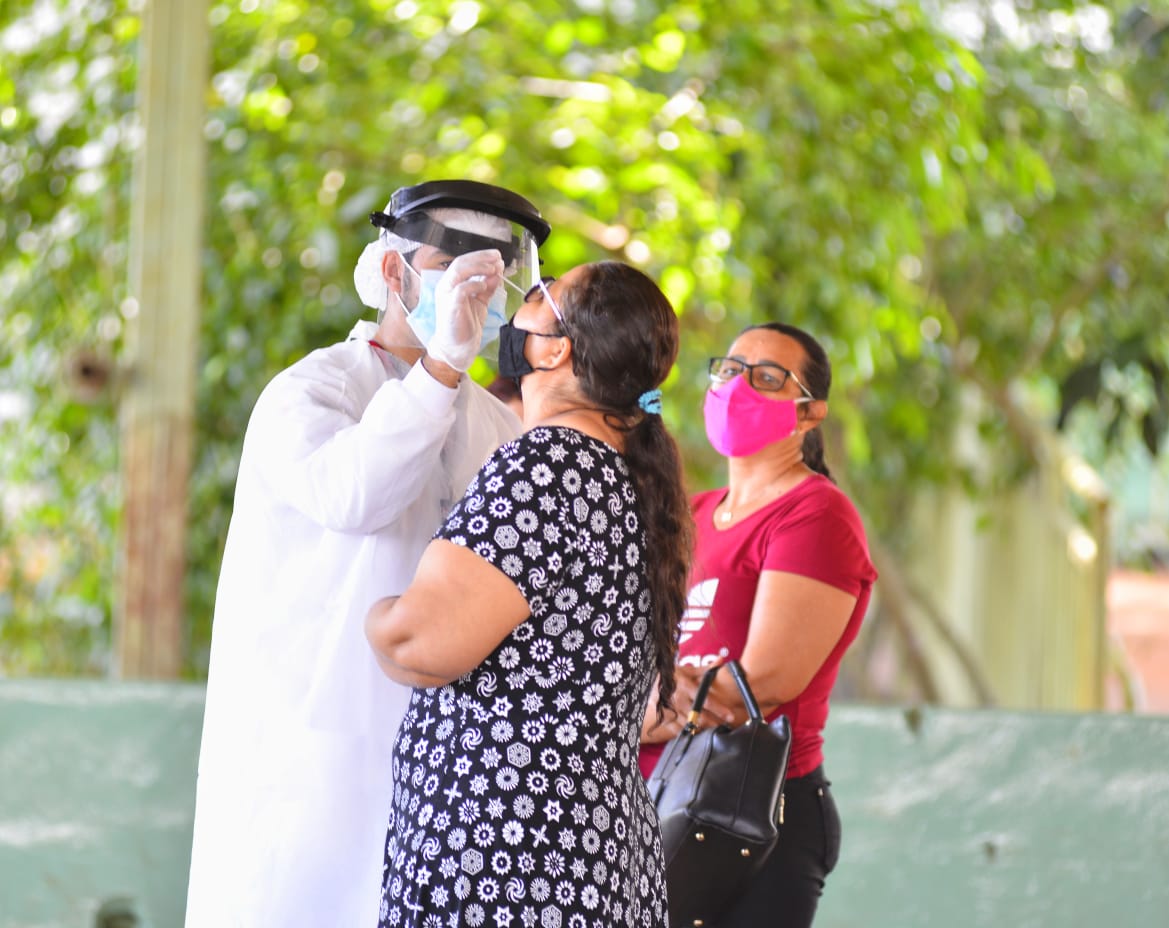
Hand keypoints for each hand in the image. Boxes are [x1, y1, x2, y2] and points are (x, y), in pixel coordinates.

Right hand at [425, 250, 504, 371]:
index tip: (497, 255)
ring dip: (478, 267)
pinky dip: (474, 284)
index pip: (464, 261)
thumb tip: (497, 270)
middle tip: (497, 257)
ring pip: (459, 271)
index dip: (481, 256)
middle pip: (461, 262)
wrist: (458, 346)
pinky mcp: (450, 306)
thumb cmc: (466, 323)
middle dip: (481, 257)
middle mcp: (446, 285)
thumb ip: (488, 286)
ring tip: (493, 268)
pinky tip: (484, 286)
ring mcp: (446, 295)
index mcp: (452, 283)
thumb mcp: (481, 300)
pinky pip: (460, 289)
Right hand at [641, 664, 736, 742]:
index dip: (719, 709)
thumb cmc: (669, 676)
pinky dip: (689, 731)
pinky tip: (697, 731)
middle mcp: (679, 701)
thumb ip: (704, 669)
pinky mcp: (665, 720)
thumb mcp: (685, 670)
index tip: (730, 715)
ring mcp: (671, 712)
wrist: (644, 682)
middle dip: (715, 723)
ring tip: (716, 730)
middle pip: (700, 716)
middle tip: (726, 726)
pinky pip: (680, 730)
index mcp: (685, 687)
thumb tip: (721, 659)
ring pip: (691, 725)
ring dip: (704, 728)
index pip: (706, 701)